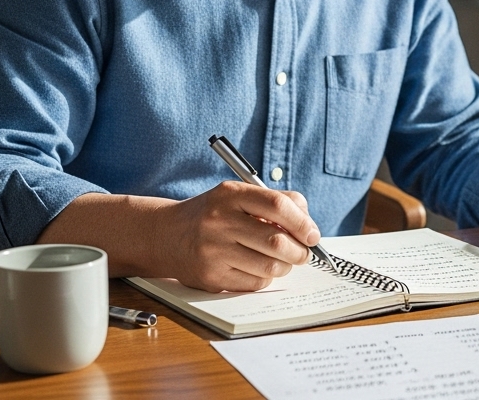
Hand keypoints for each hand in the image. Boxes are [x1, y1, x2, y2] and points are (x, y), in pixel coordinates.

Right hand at [156, 181, 320, 290]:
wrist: (166, 235)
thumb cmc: (213, 214)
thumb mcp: (237, 196)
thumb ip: (274, 201)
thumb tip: (308, 225)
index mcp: (229, 195)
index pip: (277, 205)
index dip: (302, 222)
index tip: (312, 234)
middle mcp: (219, 221)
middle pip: (276, 241)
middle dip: (299, 251)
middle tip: (303, 253)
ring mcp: (212, 251)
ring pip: (269, 267)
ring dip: (284, 267)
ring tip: (281, 261)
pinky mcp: (210, 277)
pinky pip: (254, 284)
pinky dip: (264, 278)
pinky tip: (256, 268)